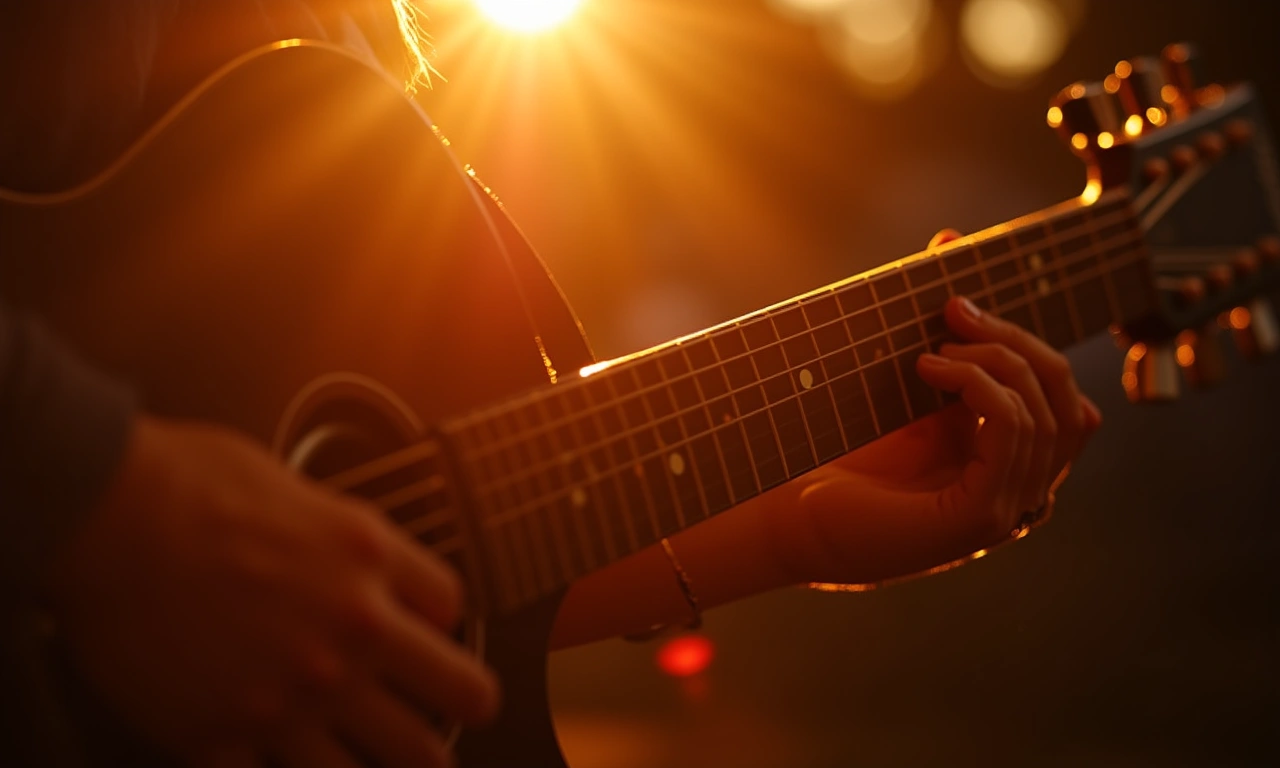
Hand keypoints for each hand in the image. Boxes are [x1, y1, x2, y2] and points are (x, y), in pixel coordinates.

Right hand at [44, 414, 497, 767]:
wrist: (109, 516)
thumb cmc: (189, 483)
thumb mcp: (296, 487)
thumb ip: (334, 537)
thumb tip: (347, 555)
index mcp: (369, 562)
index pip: (451, 608)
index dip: (445, 622)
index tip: (435, 630)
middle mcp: (351, 635)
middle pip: (459, 694)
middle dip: (468, 704)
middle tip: (466, 711)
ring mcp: (297, 695)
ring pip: (394, 759)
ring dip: (401, 759)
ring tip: (401, 761)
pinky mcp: (229, 736)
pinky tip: (285, 761)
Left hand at [765, 230, 1101, 585]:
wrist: (787, 514)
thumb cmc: (840, 454)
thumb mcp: (905, 386)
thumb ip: (940, 327)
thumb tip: (952, 240)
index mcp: (1010, 467)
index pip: (1064, 399)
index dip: (1027, 339)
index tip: (962, 299)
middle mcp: (1021, 495)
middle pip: (1068, 400)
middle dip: (1018, 340)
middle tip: (954, 309)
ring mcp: (1008, 513)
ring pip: (1048, 413)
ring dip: (995, 360)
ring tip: (931, 347)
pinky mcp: (981, 520)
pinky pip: (1013, 430)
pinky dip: (979, 384)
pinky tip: (928, 368)